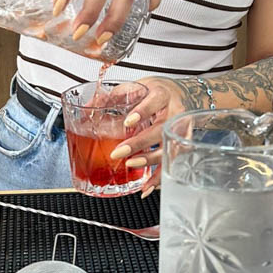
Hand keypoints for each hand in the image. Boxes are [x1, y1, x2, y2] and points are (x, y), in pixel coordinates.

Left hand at [108, 77, 189, 196]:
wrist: (184, 95)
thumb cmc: (159, 91)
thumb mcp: (137, 87)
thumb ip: (113, 96)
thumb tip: (88, 107)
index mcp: (162, 94)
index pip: (153, 102)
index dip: (142, 112)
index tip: (128, 122)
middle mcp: (174, 112)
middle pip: (160, 129)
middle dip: (140, 143)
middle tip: (119, 152)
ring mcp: (180, 130)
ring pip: (169, 147)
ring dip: (151, 160)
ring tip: (133, 165)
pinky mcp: (182, 144)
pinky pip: (173, 162)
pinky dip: (160, 176)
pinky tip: (148, 185)